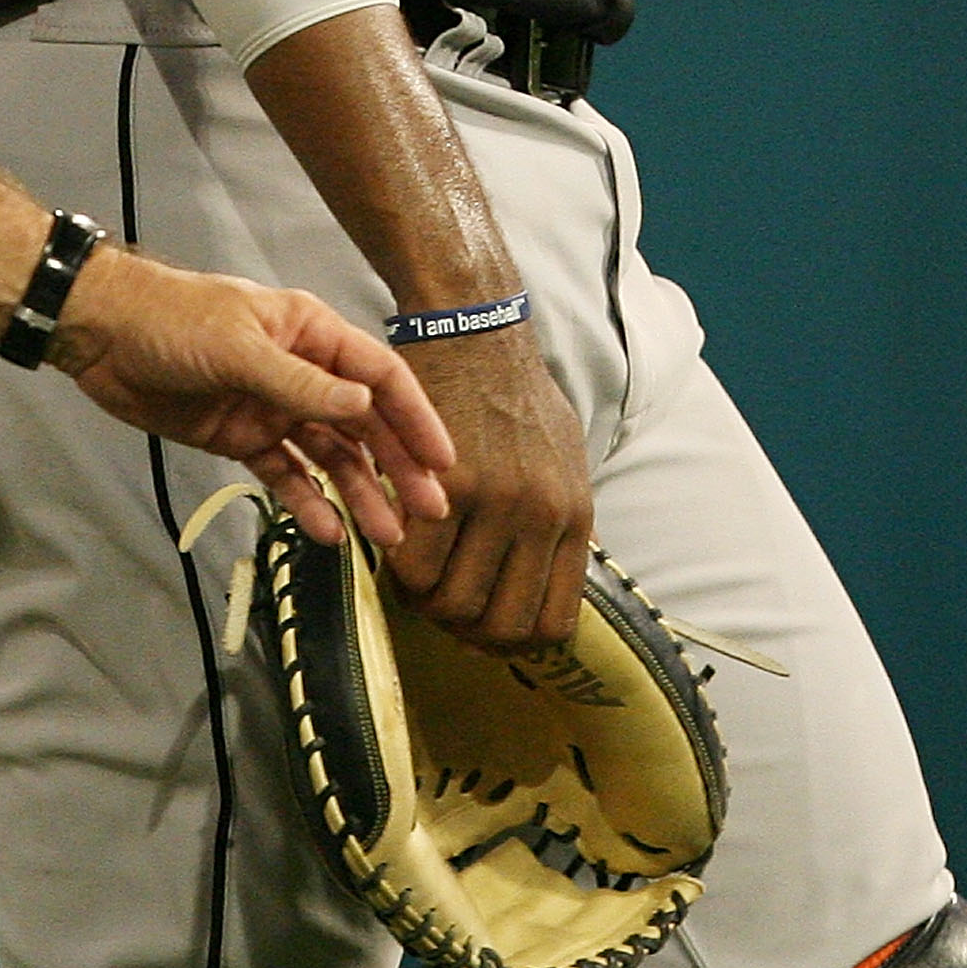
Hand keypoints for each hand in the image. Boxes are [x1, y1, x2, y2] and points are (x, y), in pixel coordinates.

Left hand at [51, 250, 454, 551]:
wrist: (104, 334)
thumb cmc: (174, 322)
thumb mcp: (240, 348)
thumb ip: (301, 385)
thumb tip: (365, 411)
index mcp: (310, 333)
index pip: (378, 377)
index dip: (414, 418)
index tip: (442, 464)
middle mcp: (301, 371)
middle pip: (362, 423)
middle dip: (396, 467)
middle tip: (427, 515)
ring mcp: (271, 407)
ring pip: (329, 455)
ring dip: (358, 492)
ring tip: (385, 537)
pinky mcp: (240, 438)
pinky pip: (284, 474)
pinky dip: (307, 502)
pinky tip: (329, 533)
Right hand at [385, 326, 591, 647]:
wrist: (475, 326)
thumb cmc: (515, 389)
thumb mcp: (564, 456)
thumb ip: (556, 522)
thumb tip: (538, 586)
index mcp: (574, 517)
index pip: (551, 623)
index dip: (509, 641)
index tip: (480, 630)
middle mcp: (542, 517)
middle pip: (497, 624)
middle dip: (460, 629)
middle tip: (437, 605)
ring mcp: (497, 501)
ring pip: (451, 602)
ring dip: (424, 602)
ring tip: (410, 576)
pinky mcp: (448, 480)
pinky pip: (415, 561)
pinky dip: (398, 567)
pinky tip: (392, 543)